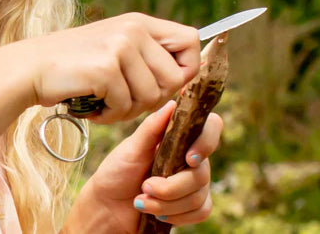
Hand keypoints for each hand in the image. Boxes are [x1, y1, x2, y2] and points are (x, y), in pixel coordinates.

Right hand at [24, 13, 199, 122]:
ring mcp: (120, 46)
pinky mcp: (106, 67)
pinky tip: (91, 105)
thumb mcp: (115, 47)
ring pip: (152, 97)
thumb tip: (185, 76)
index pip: (191, 40)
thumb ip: (146, 55)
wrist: (31, 67)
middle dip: (153, 99)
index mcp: (140, 22)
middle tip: (124, 99)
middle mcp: (134, 29)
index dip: (187, 68)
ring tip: (104, 101)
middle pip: (176, 78)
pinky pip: (126, 106)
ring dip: (128, 110)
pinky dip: (109, 115)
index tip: (165, 85)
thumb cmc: (75, 65)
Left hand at [68, 101, 222, 231]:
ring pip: (199, 195)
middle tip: (145, 186)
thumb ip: (151, 127)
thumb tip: (173, 104)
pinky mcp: (192, 205)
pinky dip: (177, 215)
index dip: (207, 141)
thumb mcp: (131, 147)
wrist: (108, 206)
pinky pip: (202, 211)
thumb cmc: (118, 171)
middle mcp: (189, 156)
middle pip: (202, 171)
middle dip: (171, 186)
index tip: (188, 158)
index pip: (211, 127)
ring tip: (142, 200)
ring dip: (167, 203)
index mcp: (177, 136)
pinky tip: (157, 213)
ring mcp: (192, 181)